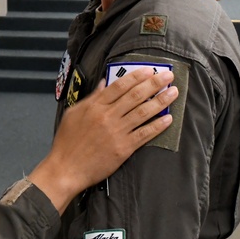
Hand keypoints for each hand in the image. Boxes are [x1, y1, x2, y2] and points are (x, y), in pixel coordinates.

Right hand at [28, 67, 175, 212]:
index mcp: (95, 106)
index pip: (120, 86)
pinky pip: (144, 134)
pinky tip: (168, 119)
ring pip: (143, 112)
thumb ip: (92, 98)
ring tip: (173, 92)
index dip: (137, 76)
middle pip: (135, 95)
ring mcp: (117, 132)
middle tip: (168, 75)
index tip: (150, 70)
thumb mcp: (74, 113)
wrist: (66, 168)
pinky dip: (157, 126)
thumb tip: (105, 83)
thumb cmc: (67, 142)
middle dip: (154, 83)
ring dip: (161, 101)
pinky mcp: (123, 148)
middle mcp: (107, 116)